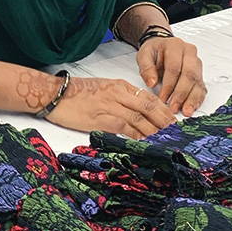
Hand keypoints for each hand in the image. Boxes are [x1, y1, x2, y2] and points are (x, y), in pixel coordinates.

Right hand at [47, 76, 176, 138]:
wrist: (54, 94)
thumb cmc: (76, 93)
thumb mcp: (103, 89)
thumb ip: (120, 98)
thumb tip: (138, 114)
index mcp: (120, 86)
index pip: (148, 97)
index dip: (163, 110)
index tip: (174, 121)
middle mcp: (118, 94)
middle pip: (148, 108)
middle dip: (165, 121)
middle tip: (177, 134)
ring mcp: (110, 106)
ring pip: (140, 119)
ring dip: (155, 131)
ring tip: (166, 141)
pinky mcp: (100, 119)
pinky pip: (125, 128)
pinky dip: (137, 136)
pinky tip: (145, 144)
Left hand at [136, 36, 205, 114]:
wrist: (161, 48)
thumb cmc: (154, 52)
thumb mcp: (144, 55)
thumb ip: (146, 68)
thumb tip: (151, 83)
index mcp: (175, 45)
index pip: (174, 67)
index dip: (169, 85)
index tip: (162, 98)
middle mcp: (189, 52)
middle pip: (189, 75)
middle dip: (181, 94)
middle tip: (174, 107)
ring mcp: (197, 63)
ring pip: (198, 82)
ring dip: (192, 98)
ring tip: (186, 111)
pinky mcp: (199, 74)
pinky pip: (201, 87)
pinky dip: (197, 99)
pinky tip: (192, 107)